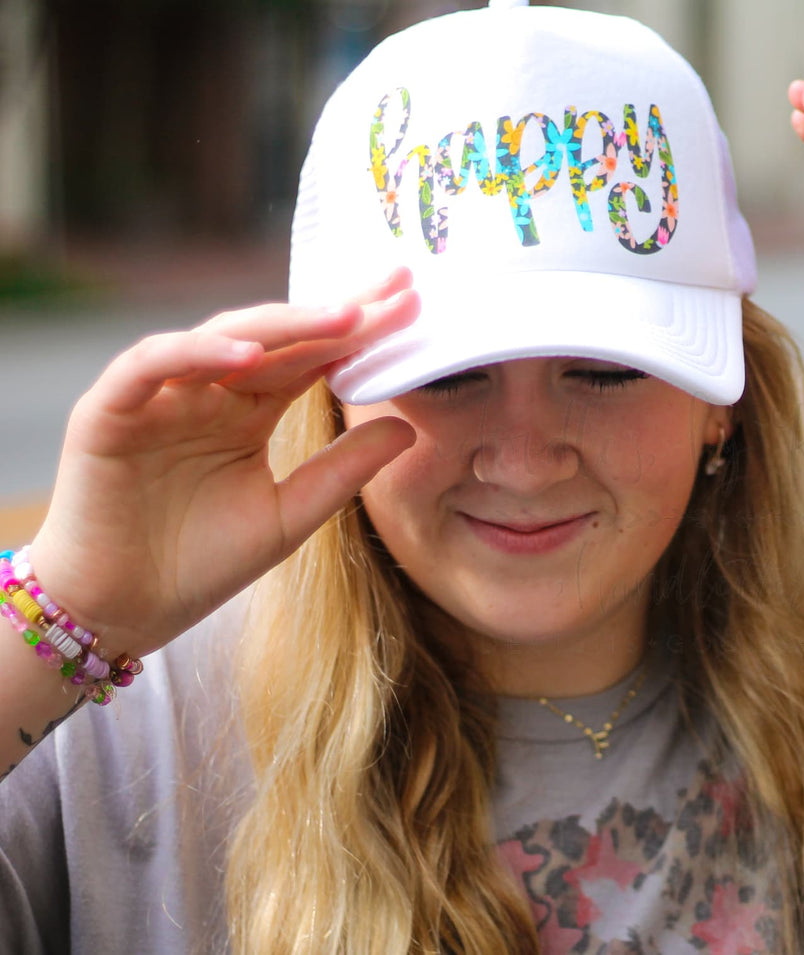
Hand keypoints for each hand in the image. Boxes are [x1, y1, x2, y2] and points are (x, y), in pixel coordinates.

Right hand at [25, 270, 420, 657]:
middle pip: (277, 338)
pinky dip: (195, 354)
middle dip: (335, 312)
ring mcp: (159, 397)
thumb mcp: (290, 515)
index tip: (412, 309)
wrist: (122, 611)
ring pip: (219, 339)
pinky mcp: (109, 413)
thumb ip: (343, 470)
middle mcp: (208, 393)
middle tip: (394, 290)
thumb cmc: (199, 563)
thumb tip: (410, 427)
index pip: (311, 358)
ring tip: (342, 319)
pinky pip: (149, 366)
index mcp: (250, 411)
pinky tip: (247, 356)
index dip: (359, 334)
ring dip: (280, 326)